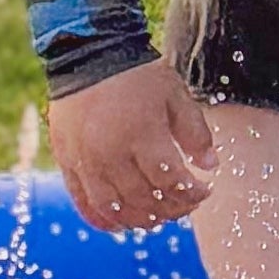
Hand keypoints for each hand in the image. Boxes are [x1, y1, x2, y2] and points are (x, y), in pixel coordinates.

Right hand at [48, 61, 217, 234]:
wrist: (86, 55)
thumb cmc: (137, 75)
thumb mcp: (175, 95)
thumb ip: (195, 132)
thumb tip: (210, 166)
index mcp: (142, 135)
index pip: (172, 182)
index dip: (193, 193)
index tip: (205, 189)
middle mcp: (111, 154)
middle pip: (146, 201)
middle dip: (173, 209)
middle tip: (187, 203)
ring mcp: (86, 162)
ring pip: (117, 211)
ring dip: (143, 220)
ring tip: (159, 214)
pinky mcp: (68, 165)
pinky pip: (86, 205)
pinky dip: (106, 221)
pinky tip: (124, 223)